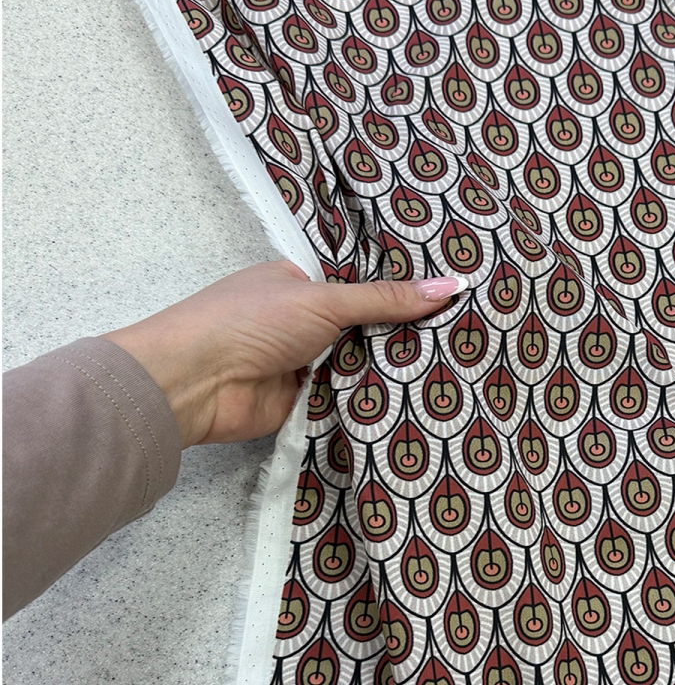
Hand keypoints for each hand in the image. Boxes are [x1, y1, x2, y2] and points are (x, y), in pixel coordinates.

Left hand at [105, 262, 465, 446]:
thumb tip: (452, 286)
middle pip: (367, 326)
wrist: (195, 383)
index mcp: (302, 283)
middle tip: (469, 332)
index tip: (454, 292)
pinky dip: (376, 398)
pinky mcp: (307, 402)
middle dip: (405, 332)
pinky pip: (351, 397)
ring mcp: (306, 363)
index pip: (363, 283)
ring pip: (362, 363)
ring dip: (393, 367)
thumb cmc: (248, 322)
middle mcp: (305, 320)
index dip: (403, 288)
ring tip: (459, 364)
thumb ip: (386, 300)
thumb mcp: (323, 301)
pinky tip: (424, 398)